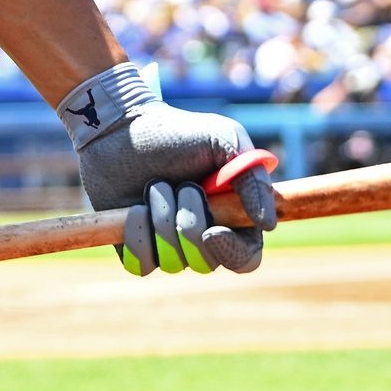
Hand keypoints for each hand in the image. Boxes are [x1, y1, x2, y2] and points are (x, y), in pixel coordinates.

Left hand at [58, 64, 278, 275]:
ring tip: (155, 185)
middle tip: (182, 185)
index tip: (212, 230)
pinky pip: (142, 264)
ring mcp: (169, 244)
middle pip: (206, 262)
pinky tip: (133, 206)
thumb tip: (267, 224)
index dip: (232, 252)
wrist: (124, 126)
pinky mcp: (138, 246)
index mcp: (232, 217)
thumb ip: (252, 179)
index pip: (245, 258)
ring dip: (162, 219)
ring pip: (173, 262)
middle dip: (189, 222)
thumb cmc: (179, 132)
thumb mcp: (224, 140)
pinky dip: (137, 234)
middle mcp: (203, 236)